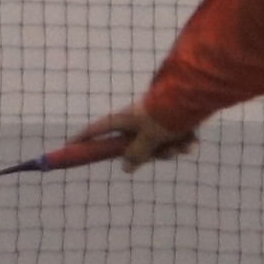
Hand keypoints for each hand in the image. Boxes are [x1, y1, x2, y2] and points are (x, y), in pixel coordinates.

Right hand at [78, 105, 195, 170]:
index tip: (69, 146)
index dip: (82, 139)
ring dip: (172, 149)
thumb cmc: (165, 114)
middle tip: (165, 152)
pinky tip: (193, 143)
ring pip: (159, 146)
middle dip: (154, 154)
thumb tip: (126, 168)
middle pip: (136, 146)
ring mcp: (156, 120)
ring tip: (183, 145)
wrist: (193, 95)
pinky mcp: (175, 120)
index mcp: (124, 119)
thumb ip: (136, 153)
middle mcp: (138, 119)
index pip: (96, 129)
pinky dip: (184, 142)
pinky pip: (175, 139)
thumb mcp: (148, 138)